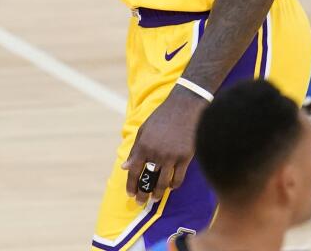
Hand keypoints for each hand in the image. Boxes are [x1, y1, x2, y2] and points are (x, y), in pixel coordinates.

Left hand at [122, 86, 205, 204]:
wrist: (184, 108)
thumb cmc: (161, 118)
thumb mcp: (144, 131)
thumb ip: (135, 150)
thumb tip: (125, 167)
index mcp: (143, 145)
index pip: (133, 170)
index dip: (131, 184)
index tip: (130, 194)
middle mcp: (156, 153)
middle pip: (148, 180)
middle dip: (143, 193)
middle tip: (141, 201)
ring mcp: (172, 156)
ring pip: (163, 183)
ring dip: (158, 193)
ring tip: (155, 198)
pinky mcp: (185, 157)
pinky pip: (178, 178)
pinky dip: (173, 185)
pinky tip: (170, 186)